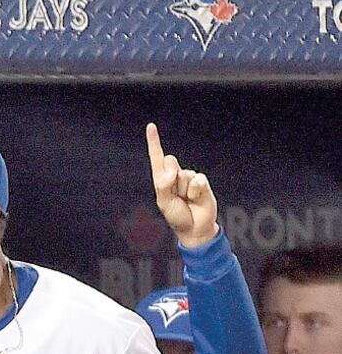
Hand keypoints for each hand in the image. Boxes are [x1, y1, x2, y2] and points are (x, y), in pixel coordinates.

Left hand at [145, 123, 219, 248]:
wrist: (195, 227)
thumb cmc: (176, 216)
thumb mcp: (164, 203)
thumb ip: (163, 185)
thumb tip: (171, 172)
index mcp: (161, 179)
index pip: (157, 157)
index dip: (154, 141)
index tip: (151, 126)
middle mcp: (174, 176)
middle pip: (170, 161)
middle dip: (171, 178)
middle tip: (176, 195)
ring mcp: (188, 178)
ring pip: (184, 174)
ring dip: (184, 190)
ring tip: (186, 200)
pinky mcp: (201, 182)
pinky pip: (197, 180)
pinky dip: (196, 191)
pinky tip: (196, 199)